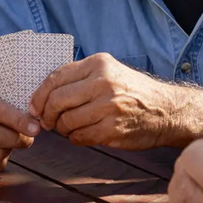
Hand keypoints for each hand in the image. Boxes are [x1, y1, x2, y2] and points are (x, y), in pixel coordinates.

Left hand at [28, 53, 177, 148]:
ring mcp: (109, 107)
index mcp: (99, 64)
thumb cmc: (133, 92)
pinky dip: (76, 138)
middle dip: (47, 115)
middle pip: (57, 101)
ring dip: (62, 129)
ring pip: (66, 122)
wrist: (167, 110)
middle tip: (47, 122)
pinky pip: (80, 137)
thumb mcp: (110, 72)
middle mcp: (104, 82)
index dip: (39, 95)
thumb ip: (80, 78)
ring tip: (69, 128)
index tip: (35, 106)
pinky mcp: (112, 129)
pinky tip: (84, 134)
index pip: (56, 78)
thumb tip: (43, 95)